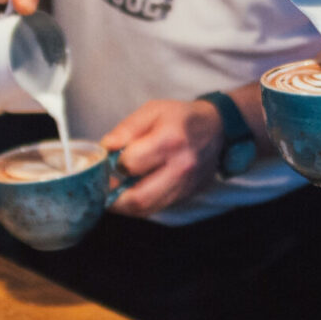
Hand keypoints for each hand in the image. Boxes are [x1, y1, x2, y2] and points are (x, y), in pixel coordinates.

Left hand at [100, 99, 224, 216]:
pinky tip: (134, 191)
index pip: (131, 164)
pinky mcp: (187, 194)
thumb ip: (126, 129)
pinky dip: (140, 204)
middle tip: (104, 187)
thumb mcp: (152, 110)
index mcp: (170, 140)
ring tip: (116, 191)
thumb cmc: (181, 117)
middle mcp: (181, 167)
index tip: (110, 159)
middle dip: (114, 197)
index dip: (114, 163)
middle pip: (139, 198)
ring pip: (147, 209)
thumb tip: (105, 147)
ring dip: (125, 205)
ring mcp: (185, 185)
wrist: (216, 128)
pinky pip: (157, 207)